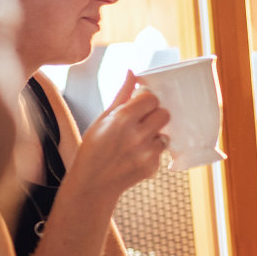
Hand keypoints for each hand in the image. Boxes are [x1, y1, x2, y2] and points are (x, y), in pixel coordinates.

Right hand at [72, 73, 169, 200]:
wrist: (92, 183)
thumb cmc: (93, 148)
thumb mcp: (102, 118)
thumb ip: (122, 95)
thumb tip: (132, 71)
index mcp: (122, 119)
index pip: (151, 98)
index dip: (146, 101)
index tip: (139, 105)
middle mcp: (136, 135)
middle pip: (164, 113)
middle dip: (154, 115)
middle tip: (141, 122)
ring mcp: (146, 153)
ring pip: (164, 133)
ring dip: (154, 135)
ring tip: (136, 142)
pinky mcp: (152, 167)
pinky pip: (161, 151)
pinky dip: (152, 152)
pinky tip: (135, 156)